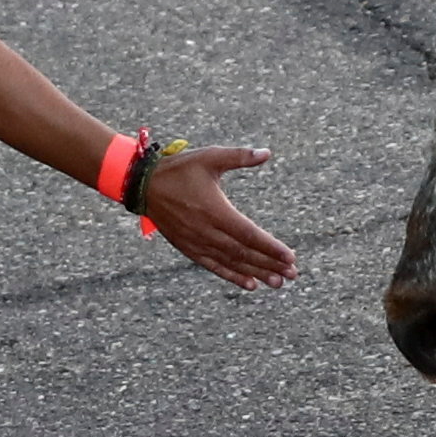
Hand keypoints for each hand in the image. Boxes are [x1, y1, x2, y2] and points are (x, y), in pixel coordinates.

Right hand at [140, 146, 298, 290]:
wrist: (143, 185)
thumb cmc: (180, 168)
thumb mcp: (210, 157)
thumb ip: (240, 156)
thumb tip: (266, 152)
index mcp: (215, 210)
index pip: (249, 234)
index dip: (271, 247)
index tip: (290, 256)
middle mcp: (207, 231)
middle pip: (244, 253)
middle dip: (270, 264)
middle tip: (292, 274)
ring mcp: (197, 243)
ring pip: (231, 262)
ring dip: (256, 273)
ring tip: (277, 282)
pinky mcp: (189, 248)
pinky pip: (214, 266)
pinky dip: (232, 276)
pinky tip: (250, 284)